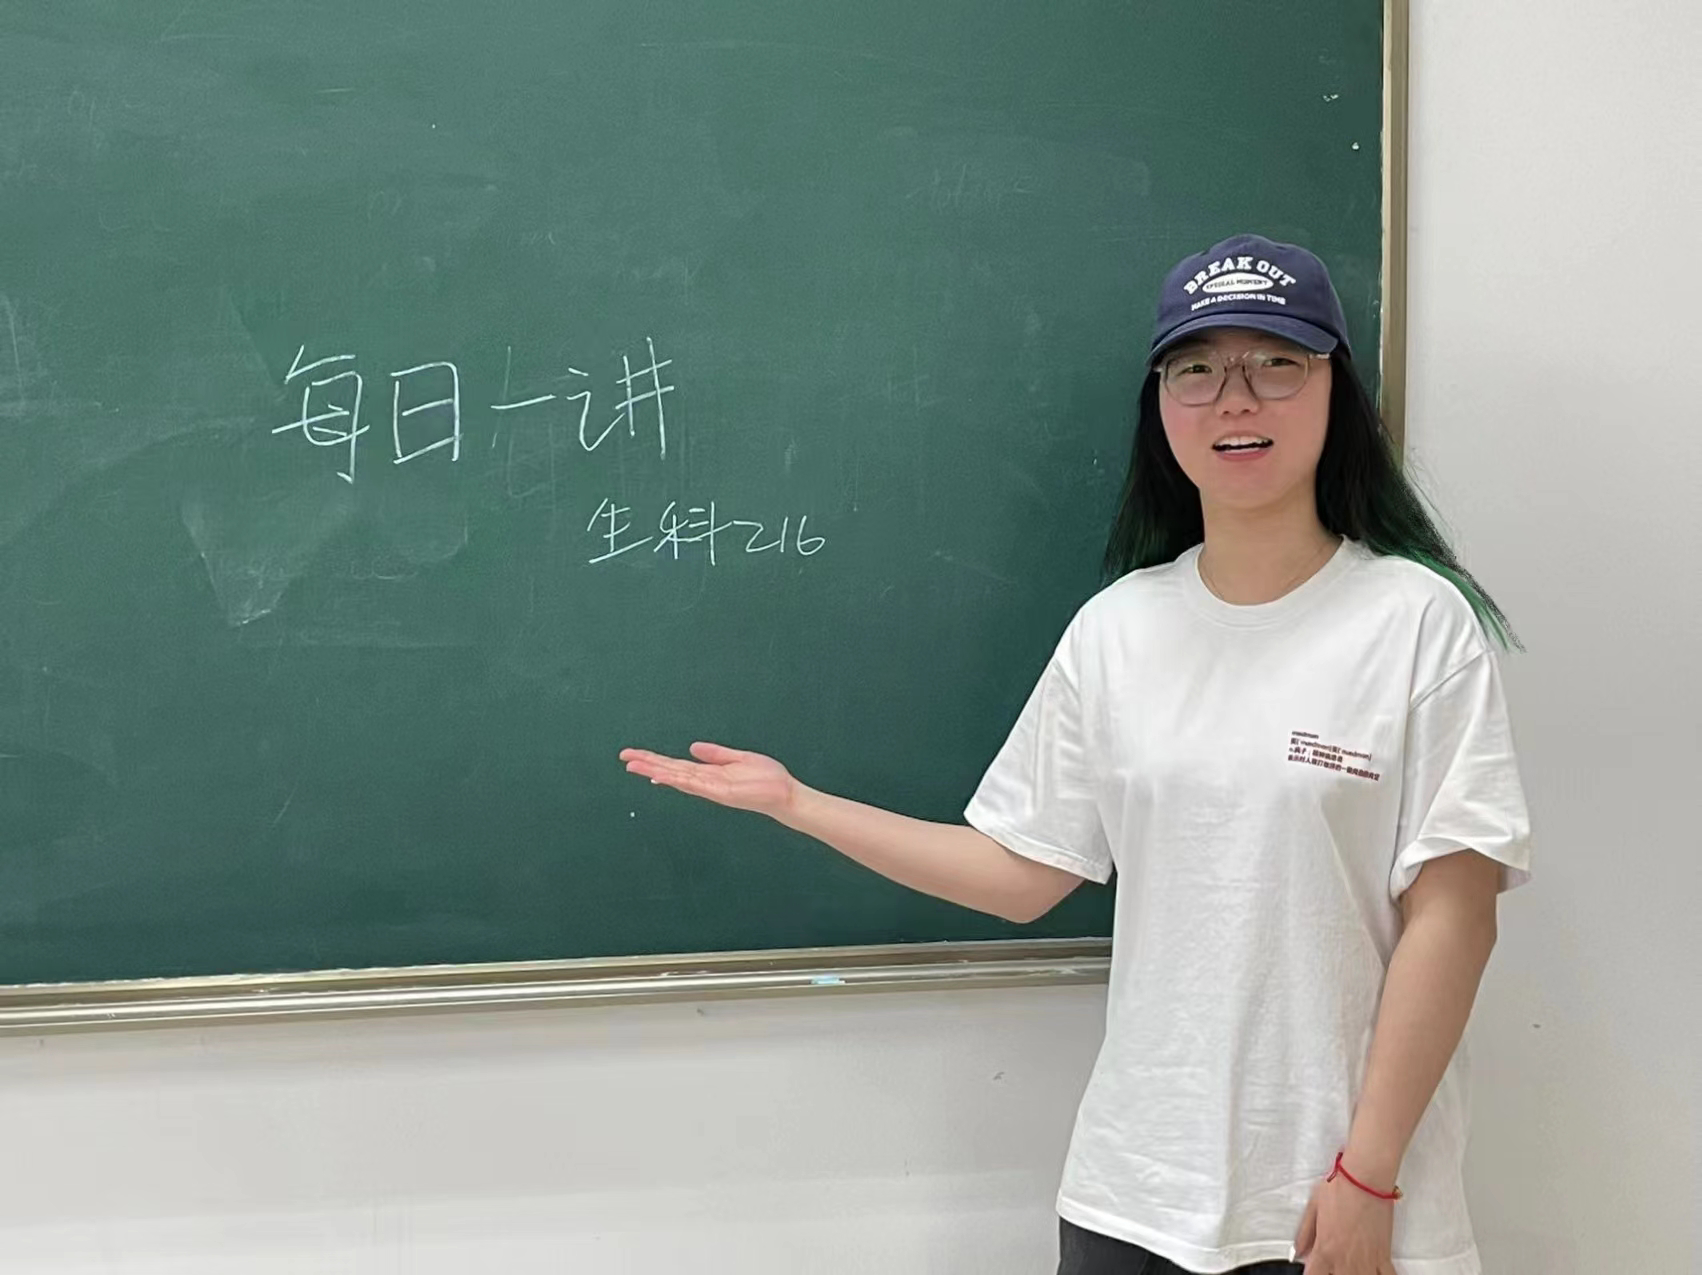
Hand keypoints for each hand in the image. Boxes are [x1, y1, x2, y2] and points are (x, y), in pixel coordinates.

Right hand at [620, 742, 799, 818]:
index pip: (676, 766)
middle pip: (670, 771)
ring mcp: (710, 788)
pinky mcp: (719, 792)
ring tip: (633, 764)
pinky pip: (693, 783)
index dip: (656, 761)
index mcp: (709, 774)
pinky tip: (660, 775)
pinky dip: (675, 779)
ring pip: (676, 777)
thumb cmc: (766, 778)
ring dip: (654, 771)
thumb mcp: (739, 758)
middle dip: (647, 764)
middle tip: (624, 757)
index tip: (636, 756)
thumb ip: (716, 754)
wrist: (784, 793)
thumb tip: (693, 747)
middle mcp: (705, 782)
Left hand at [1292, 1169, 1395, 1274]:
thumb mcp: (1312, 1208)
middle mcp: (1345, 1260)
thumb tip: (1297, 1251)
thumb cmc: (1339, 1187)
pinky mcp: (1384, 1255)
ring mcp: (1366, 1260)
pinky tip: (1374, 1272)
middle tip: (1334, 1264)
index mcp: (1325, 1249)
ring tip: (1352, 1267)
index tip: (1315, 1269)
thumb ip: (1304, 1234)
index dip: (1312, 1274)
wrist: (1364, 1177)